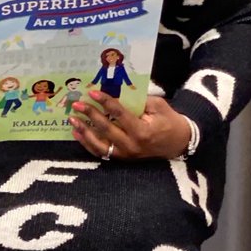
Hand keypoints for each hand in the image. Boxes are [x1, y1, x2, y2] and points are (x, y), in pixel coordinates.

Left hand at [70, 93, 190, 160]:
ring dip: (84, 131)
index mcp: (142, 131)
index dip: (105, 102)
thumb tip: (115, 92)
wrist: (178, 143)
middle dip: (90, 115)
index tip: (93, 93)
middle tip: (78, 104)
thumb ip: (138, 100)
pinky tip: (77, 133)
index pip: (119, 114)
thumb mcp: (158, 106)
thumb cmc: (168, 120)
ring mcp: (126, 154)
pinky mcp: (122, 158)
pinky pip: (101, 152)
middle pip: (106, 128)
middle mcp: (132, 145)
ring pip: (99, 144)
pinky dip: (87, 143)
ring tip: (72, 119)